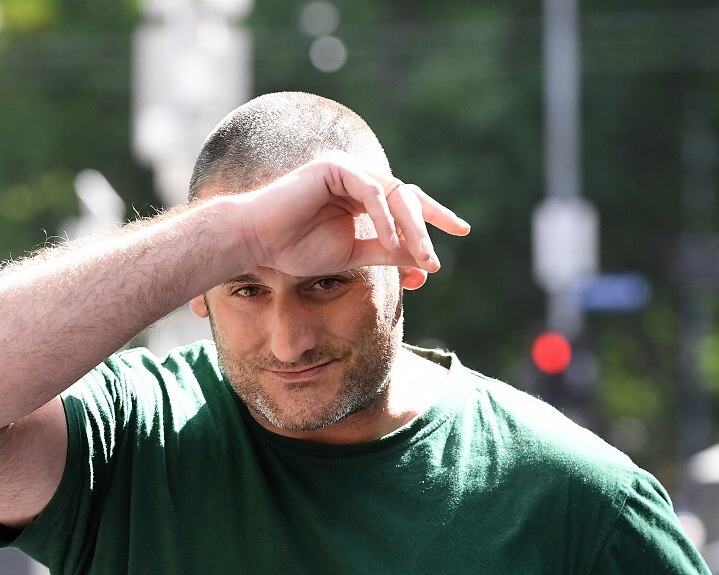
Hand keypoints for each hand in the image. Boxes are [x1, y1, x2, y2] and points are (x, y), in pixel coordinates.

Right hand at [235, 152, 469, 288]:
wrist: (258, 242)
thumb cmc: (296, 249)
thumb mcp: (352, 256)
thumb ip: (386, 253)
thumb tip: (423, 261)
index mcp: (364, 199)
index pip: (407, 204)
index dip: (433, 218)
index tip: (460, 233)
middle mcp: (360, 181)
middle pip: (408, 197)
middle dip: (428, 226)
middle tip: (436, 257)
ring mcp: (348, 171)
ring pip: (394, 194)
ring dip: (410, 227)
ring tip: (420, 255)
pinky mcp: (335, 168)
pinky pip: (370, 191)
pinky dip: (383, 217)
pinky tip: (389, 240)